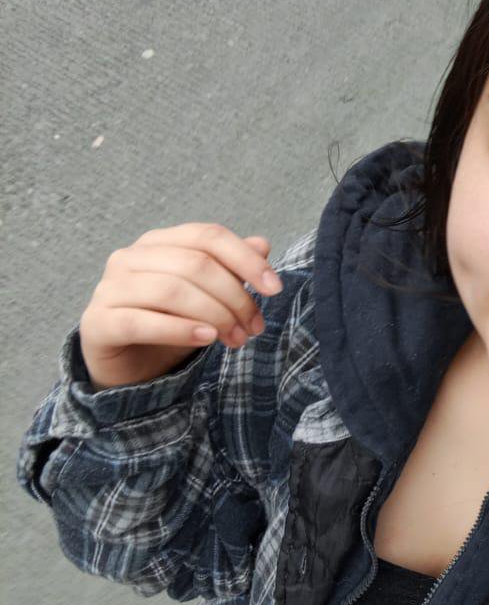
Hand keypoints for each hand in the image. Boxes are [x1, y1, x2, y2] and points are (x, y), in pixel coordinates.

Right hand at [78, 222, 283, 390]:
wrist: (126, 368)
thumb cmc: (168, 325)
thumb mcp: (207, 297)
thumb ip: (230, 269)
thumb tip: (262, 244)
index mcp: (158, 242)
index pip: (208, 236)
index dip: (246, 260)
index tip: (274, 288)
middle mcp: (129, 257)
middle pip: (195, 264)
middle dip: (234, 297)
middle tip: (254, 327)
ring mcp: (109, 288)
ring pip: (172, 290)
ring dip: (214, 316)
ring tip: (236, 338)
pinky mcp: (97, 322)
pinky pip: (141, 322)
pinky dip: (179, 329)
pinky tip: (207, 339)